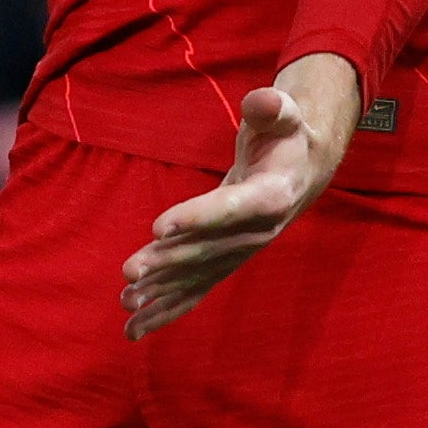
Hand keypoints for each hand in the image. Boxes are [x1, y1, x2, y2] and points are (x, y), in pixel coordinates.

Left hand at [119, 52, 359, 337]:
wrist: (301, 169)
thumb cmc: (285, 134)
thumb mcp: (283, 113)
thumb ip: (272, 107)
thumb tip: (263, 100)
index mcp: (272, 194)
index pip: (231, 208)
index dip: (197, 217)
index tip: (159, 227)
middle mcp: (257, 232)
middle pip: (207, 249)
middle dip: (167, 262)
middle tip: (129, 271)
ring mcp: (241, 252)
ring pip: (198, 275)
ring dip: (161, 291)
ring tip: (126, 303)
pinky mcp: (226, 262)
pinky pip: (196, 289)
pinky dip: (166, 308)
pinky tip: (135, 327)